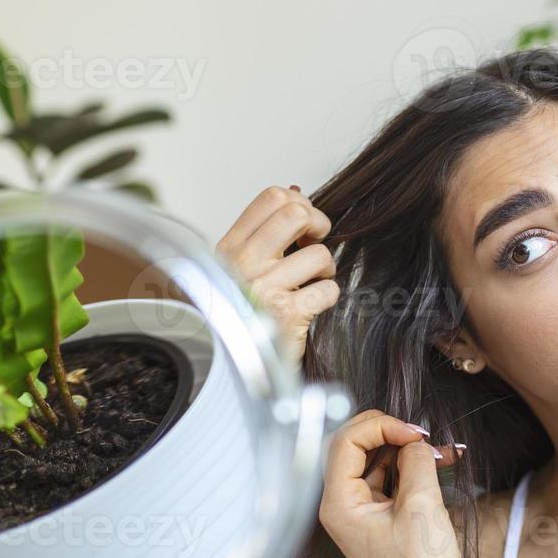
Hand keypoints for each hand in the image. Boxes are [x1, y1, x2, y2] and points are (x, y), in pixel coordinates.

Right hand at [216, 183, 337, 369]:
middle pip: (296, 214)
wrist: (235, 365)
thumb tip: (297, 192)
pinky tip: (311, 306)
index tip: (303, 225)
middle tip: (316, 244)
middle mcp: (243, 264)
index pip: (271, 198)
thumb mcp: (240, 267)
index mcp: (230, 248)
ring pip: (319, 255)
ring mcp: (263, 289)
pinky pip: (328, 290)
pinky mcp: (286, 316)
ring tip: (311, 283)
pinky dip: (327, 297)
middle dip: (319, 225)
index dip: (300, 204)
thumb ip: (265, 233)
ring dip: (325, 269)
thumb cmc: (244, 312)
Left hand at [318, 410, 473, 557]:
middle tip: (423, 435)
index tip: (415, 433)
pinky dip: (412, 468)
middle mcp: (341, 507)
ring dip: (406, 450)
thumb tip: (416, 441)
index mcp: (337, 505)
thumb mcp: (421, 505)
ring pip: (376, 462)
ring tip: (441, 450)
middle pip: (355, 448)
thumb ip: (415, 462)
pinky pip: (390, 480)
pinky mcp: (380, 519)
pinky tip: (440, 462)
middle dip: (390, 434)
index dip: (380, 427)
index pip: (345, 443)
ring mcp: (360, 513)